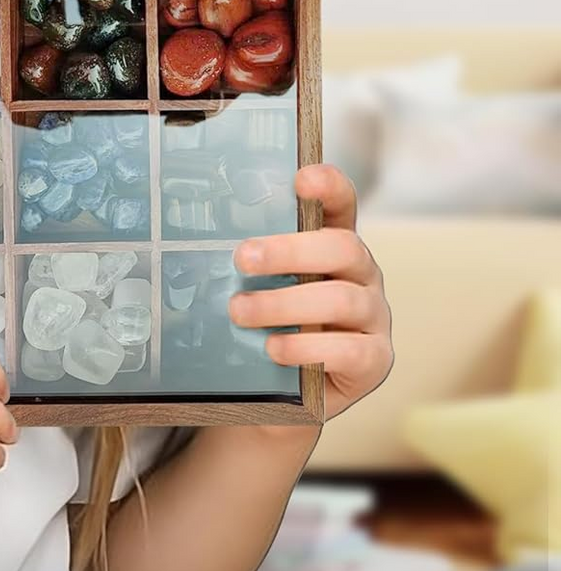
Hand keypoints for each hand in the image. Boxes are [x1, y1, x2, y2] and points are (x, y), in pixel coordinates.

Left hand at [229, 163, 393, 430]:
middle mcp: (362, 274)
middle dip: (289, 250)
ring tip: (240, 311)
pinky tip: (274, 348)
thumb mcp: (263, 286)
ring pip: (341, 299)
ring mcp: (374, 316)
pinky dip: (306, 347)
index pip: (343, 204)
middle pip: (343, 247)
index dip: (328, 187)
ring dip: (284, 304)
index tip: (300, 179)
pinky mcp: (375, 359)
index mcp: (335, 245)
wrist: (292, 391)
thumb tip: (196, 241)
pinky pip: (349, 350)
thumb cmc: (274, 323)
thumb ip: (252, 262)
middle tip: (241, 259)